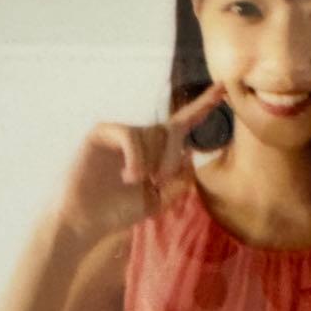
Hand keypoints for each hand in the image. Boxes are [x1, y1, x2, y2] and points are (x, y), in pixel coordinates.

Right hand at [55, 82, 225, 245]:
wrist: (88, 221)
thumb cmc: (119, 211)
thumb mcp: (159, 201)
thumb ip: (180, 182)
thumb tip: (189, 153)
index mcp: (156, 151)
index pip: (183, 123)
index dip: (203, 105)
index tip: (223, 88)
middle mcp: (140, 137)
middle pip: (171, 131)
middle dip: (172, 155)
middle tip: (161, 181)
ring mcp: (120, 133)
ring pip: (150, 134)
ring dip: (151, 161)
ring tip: (139, 182)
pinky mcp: (101, 133)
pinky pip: (129, 134)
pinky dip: (135, 156)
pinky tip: (131, 176)